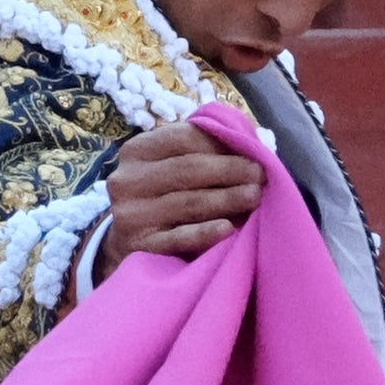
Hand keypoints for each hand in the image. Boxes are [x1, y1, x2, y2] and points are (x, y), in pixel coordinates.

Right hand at [98, 118, 264, 266]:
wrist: (124, 243)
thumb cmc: (157, 196)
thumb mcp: (165, 165)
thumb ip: (195, 150)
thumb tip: (246, 140)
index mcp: (136, 151)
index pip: (183, 139)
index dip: (221, 143)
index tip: (253, 151)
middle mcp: (128, 180)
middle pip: (188, 169)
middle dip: (230, 170)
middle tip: (261, 175)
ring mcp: (132, 215)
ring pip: (188, 203)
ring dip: (228, 198)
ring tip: (256, 196)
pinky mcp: (140, 246)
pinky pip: (178, 238)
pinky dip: (205, 233)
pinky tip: (228, 229)